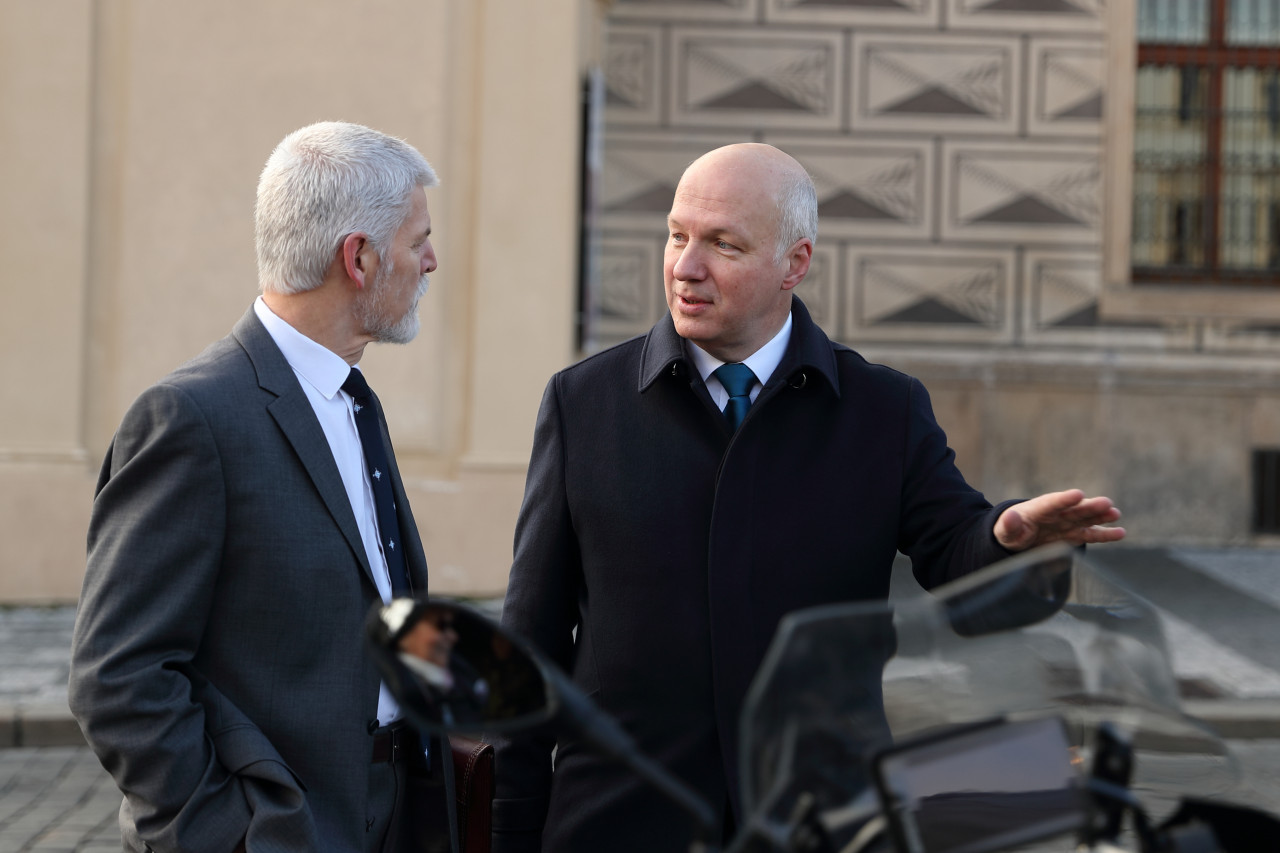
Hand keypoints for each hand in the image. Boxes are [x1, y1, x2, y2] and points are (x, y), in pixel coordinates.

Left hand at [994, 489, 1125, 551]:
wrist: (1018, 537)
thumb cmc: (1010, 532)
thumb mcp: (1004, 530)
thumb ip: (1009, 525)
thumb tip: (1010, 517)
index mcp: (1038, 509)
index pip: (1052, 503)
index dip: (1064, 499)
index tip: (1078, 494)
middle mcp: (1056, 514)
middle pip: (1074, 509)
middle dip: (1089, 506)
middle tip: (1106, 503)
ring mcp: (1067, 523)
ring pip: (1086, 518)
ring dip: (1101, 516)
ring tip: (1115, 513)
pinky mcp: (1074, 534)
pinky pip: (1091, 534)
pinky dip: (1105, 534)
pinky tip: (1120, 532)